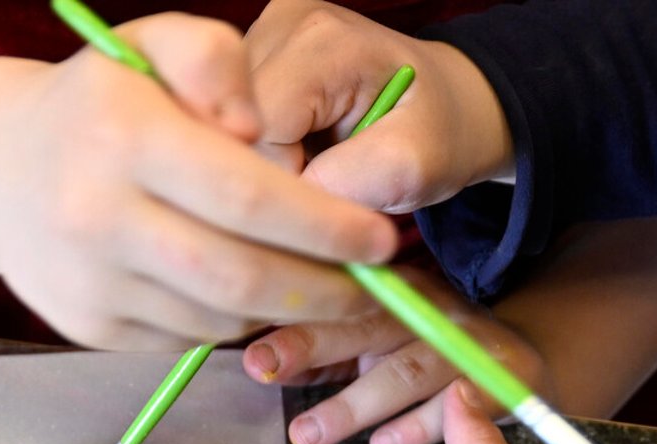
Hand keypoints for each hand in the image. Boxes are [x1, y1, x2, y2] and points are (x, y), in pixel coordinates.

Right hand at [0, 13, 396, 350]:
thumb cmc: (101, 102)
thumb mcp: (152, 44)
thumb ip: (213, 55)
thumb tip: (255, 125)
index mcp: (123, 138)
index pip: (246, 197)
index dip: (325, 227)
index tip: (379, 240)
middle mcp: (97, 217)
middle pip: (239, 277)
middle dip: (321, 290)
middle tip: (370, 287)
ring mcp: (88, 282)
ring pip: (218, 319)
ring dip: (283, 311)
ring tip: (322, 287)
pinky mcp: (87, 327)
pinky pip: (185, 339)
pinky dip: (232, 322)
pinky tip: (254, 292)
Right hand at [244, 0, 512, 213]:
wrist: (440, 105)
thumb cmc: (432, 134)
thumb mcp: (416, 167)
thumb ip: (352, 184)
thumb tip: (285, 207)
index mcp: (322, 40)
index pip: (255, 130)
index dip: (278, 183)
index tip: (324, 194)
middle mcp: (278, 23)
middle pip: (225, 126)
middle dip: (262, 176)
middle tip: (319, 182)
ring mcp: (257, 35)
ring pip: (216, 127)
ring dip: (254, 166)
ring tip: (309, 164)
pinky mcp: (244, 57)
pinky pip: (220, 121)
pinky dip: (249, 152)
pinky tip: (290, 152)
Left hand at [244, 265, 550, 443]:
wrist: (522, 360)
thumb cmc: (429, 349)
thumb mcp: (376, 342)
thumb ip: (324, 354)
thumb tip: (264, 366)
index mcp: (395, 288)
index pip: (340, 297)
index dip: (294, 320)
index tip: (252, 351)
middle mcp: (431, 308)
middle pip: (368, 323)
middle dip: (312, 345)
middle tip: (263, 370)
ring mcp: (467, 344)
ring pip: (404, 372)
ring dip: (352, 405)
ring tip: (307, 436)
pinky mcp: (500, 382)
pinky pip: (454, 409)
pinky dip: (415, 429)